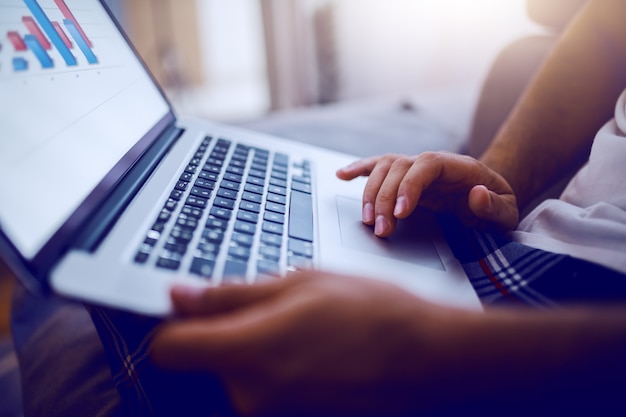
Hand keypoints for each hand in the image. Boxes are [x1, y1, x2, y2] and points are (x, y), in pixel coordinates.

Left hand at [150, 273, 470, 416]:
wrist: (430, 361)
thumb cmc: (374, 315)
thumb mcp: (300, 285)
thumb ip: (231, 294)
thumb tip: (180, 296)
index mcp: (247, 351)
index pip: (168, 349)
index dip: (176, 326)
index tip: (195, 313)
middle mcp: (251, 395)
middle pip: (205, 363)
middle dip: (228, 337)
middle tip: (276, 315)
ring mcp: (274, 416)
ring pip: (237, 379)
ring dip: (257, 356)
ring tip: (303, 336)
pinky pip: (266, 396)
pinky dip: (280, 376)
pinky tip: (315, 359)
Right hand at [336, 152, 518, 235]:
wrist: (490, 194)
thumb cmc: (497, 204)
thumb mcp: (507, 211)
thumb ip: (495, 206)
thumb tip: (476, 195)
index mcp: (457, 166)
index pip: (426, 165)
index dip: (410, 186)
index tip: (401, 213)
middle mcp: (431, 161)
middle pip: (399, 168)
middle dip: (385, 198)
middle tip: (381, 229)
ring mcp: (415, 167)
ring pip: (384, 168)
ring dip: (370, 193)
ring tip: (368, 220)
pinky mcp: (403, 176)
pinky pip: (377, 167)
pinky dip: (358, 170)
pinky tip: (342, 176)